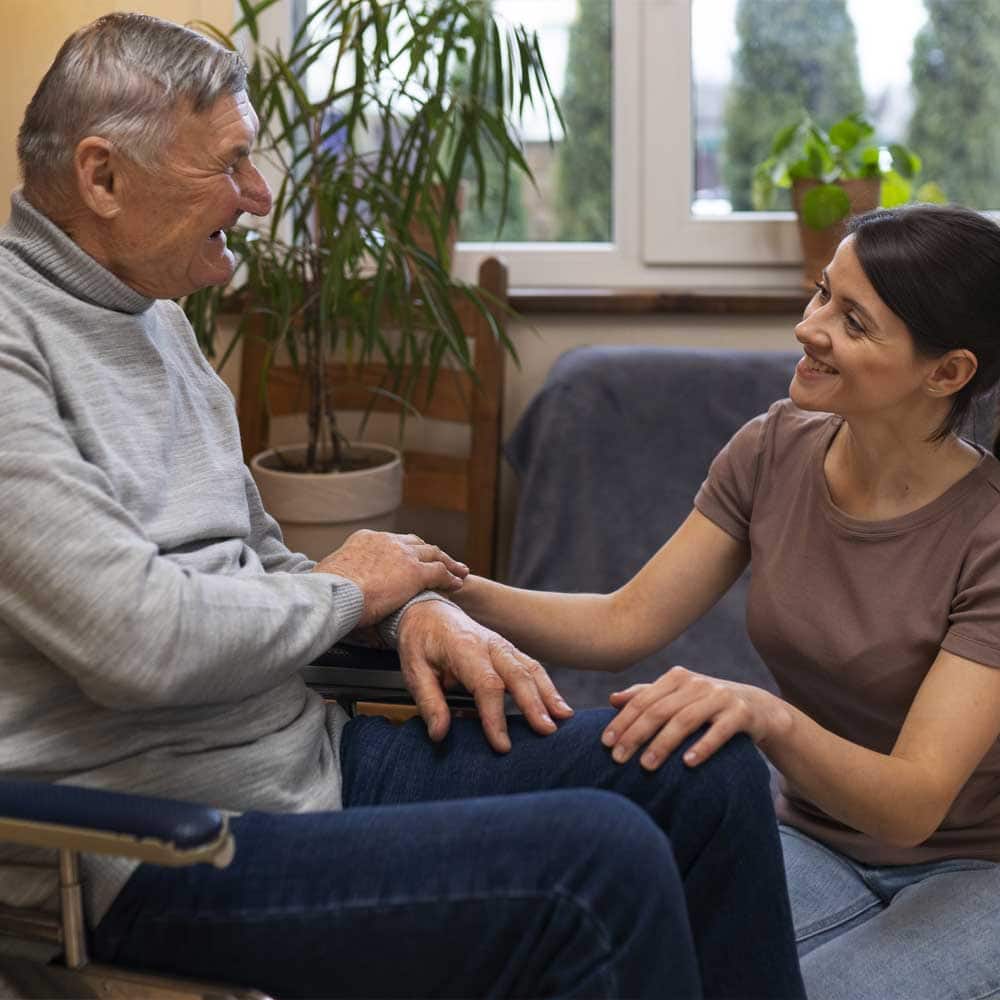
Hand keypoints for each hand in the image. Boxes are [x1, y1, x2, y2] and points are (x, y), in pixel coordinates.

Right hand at [311, 530, 467, 625]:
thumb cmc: (324, 592)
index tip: (412, 559)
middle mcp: (386, 541)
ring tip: (458, 571)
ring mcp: (402, 555)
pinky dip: (450, 578)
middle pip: (416, 543)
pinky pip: (439, 573)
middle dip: (431, 553)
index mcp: (365, 540)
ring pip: (433, 554)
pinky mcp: (414, 572)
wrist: (331, 593)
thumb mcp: (332, 579)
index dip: (406, 551)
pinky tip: (457, 585)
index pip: (393, 543)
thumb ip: (344, 584)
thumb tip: (343, 598)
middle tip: (442, 560)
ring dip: (448, 563)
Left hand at [396, 599, 573, 751]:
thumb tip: (440, 734)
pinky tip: (558, 706)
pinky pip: (532, 666)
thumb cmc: (419, 641)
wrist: (427, 608)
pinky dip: (547, 686)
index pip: (486, 684)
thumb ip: (428, 702)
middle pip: (517, 674)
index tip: (502, 745)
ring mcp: (502, 645)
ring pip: (531, 668)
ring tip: (563, 718)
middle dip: (534, 703)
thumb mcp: (413, 670)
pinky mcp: (509, 650)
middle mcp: (489, 644)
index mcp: (464, 648)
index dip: (495, 716)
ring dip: (548, 694)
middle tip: (547, 730)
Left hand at [601, 666, 790, 769]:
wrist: (758, 707)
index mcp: (677, 677)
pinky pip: (719, 731)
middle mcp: (697, 683)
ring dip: (664, 744)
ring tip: (646, 766)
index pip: (642, 700)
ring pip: (685, 720)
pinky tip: (687, 763)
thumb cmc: (707, 704)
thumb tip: (612, 699)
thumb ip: (646, 695)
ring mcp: (720, 697)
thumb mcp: (678, 695)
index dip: (622, 721)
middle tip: (618, 759)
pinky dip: (703, 746)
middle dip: (636, 735)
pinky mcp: (741, 713)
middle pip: (659, 711)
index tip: (605, 743)